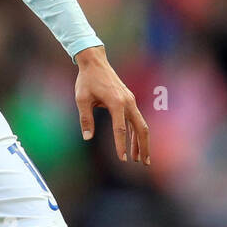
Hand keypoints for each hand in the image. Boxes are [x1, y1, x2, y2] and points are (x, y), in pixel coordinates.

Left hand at [74, 45, 149, 164]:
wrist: (95, 62)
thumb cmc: (87, 80)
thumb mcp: (82, 99)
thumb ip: (85, 118)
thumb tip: (87, 137)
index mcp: (116, 102)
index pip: (120, 129)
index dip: (121, 145)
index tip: (122, 159)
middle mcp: (128, 102)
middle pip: (140, 128)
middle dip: (143, 147)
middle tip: (144, 164)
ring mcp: (130, 101)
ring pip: (140, 125)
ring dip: (141, 142)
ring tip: (141, 159)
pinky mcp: (129, 101)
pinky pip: (135, 120)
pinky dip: (135, 133)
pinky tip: (133, 145)